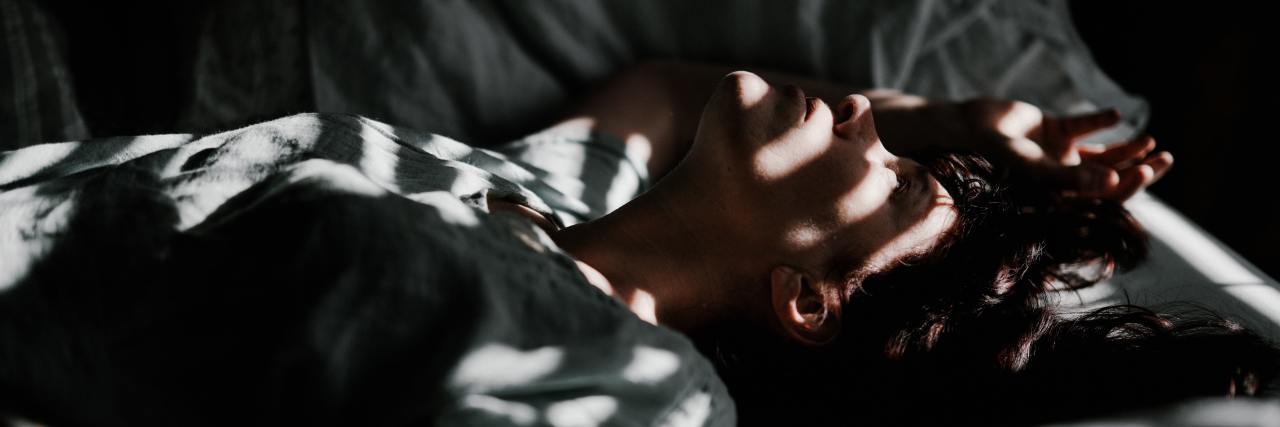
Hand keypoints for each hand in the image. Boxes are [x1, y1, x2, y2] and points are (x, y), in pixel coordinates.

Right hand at [958, 98, 1172, 200]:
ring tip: (1150, 141)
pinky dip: (1099, 121)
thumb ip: (1072, 177)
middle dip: (1138, 170)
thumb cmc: (995, 156)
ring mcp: (1059, 155)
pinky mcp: (1055, 131)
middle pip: (1108, 178)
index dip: (1126, 188)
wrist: (967, 128)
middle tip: (1166, 159)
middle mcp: (1062, 180)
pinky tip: (1116, 115)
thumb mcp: (1035, 169)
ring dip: (1127, 149)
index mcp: (1059, 198)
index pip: (1101, 200)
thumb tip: (1115, 182)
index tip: (1146, 172)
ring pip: (1102, 155)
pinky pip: (1083, 128)